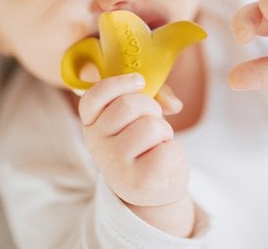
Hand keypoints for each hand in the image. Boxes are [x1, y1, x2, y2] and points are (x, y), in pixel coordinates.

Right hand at [79, 74, 188, 206]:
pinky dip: (175, 151)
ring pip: (151, 126)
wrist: (152, 185)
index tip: (140, 82)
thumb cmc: (145, 143)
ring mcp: (115, 165)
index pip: (93, 97)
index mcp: (93, 123)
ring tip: (158, 144)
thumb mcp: (141, 115)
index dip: (118, 83)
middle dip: (152, 108)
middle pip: (129, 105)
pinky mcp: (138, 181)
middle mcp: (97, 143)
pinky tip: (165, 161)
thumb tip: (174, 104)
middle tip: (152, 123)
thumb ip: (155, 96)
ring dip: (164, 132)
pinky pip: (168, 151)